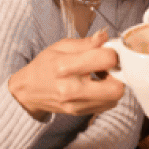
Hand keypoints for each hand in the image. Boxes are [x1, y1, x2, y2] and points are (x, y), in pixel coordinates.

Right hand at [8, 31, 124, 119]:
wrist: (29, 90)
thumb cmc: (45, 65)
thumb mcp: (61, 47)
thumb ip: (86, 43)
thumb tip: (105, 36)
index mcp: (65, 67)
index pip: (105, 60)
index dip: (112, 53)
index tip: (107, 51)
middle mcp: (72, 89)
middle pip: (116, 88)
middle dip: (119, 75)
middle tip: (109, 67)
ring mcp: (76, 104)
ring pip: (114, 99)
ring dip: (113, 85)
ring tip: (101, 76)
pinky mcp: (80, 113)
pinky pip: (106, 105)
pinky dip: (106, 95)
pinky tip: (96, 86)